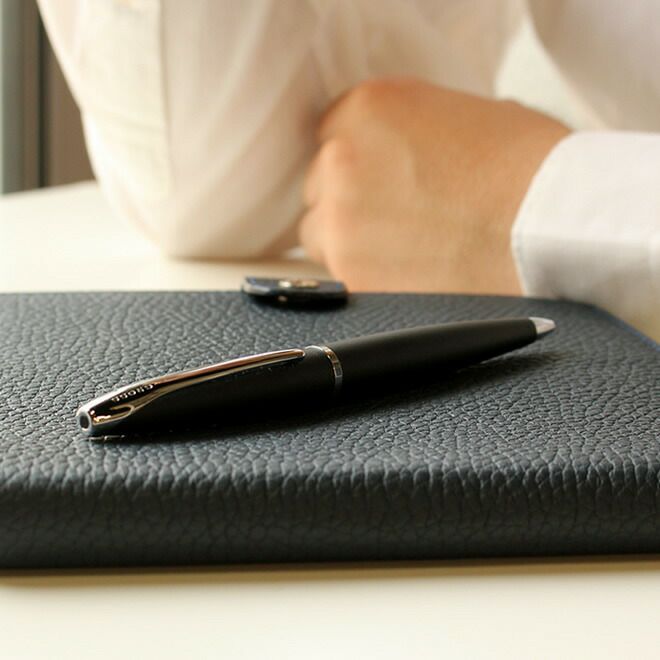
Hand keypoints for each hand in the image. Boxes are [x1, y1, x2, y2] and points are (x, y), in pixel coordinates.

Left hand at [298, 78, 569, 293]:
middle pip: (321, 186)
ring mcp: (340, 221)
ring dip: (350, 240)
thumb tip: (394, 155)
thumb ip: (406, 129)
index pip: (331, 134)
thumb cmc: (527, 168)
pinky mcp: (352, 275)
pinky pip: (339, 275)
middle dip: (351, 200)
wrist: (550, 228)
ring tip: (402, 249)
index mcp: (366, 108)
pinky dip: (365, 275)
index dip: (359, 160)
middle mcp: (340, 160)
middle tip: (395, 217)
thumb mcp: (460, 114)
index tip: (378, 178)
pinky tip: (407, 273)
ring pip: (321, 234)